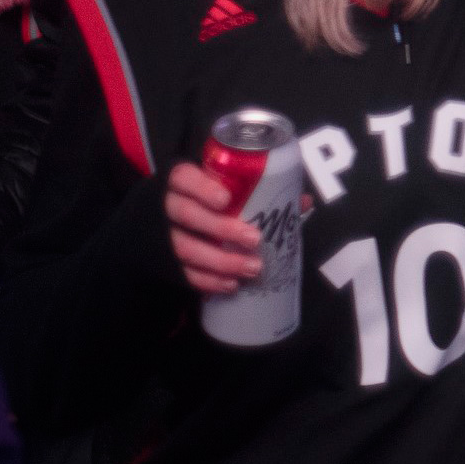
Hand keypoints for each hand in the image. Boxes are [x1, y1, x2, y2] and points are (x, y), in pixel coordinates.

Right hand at [166, 161, 263, 294]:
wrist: (161, 226)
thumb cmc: (206, 202)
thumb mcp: (224, 189)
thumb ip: (260, 191)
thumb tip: (303, 201)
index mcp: (182, 183)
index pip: (183, 178)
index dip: (202, 188)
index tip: (226, 200)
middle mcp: (169, 207)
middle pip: (186, 215)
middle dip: (221, 228)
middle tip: (255, 238)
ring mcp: (164, 236)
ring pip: (185, 248)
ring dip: (221, 261)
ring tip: (252, 268)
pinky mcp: (165, 262)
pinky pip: (183, 273)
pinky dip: (207, 281)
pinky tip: (231, 285)